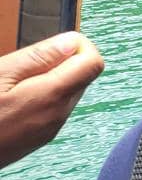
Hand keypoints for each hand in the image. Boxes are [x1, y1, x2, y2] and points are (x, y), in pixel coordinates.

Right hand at [0, 32, 104, 168]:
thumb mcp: (0, 75)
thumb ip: (39, 58)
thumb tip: (72, 42)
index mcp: (53, 96)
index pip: (94, 63)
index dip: (79, 46)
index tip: (54, 45)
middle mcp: (58, 115)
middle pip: (82, 77)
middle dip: (62, 62)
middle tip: (24, 64)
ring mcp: (49, 129)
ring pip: (67, 92)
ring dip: (50, 79)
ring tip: (13, 82)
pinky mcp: (39, 138)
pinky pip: (53, 108)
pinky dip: (42, 95)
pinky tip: (12, 98)